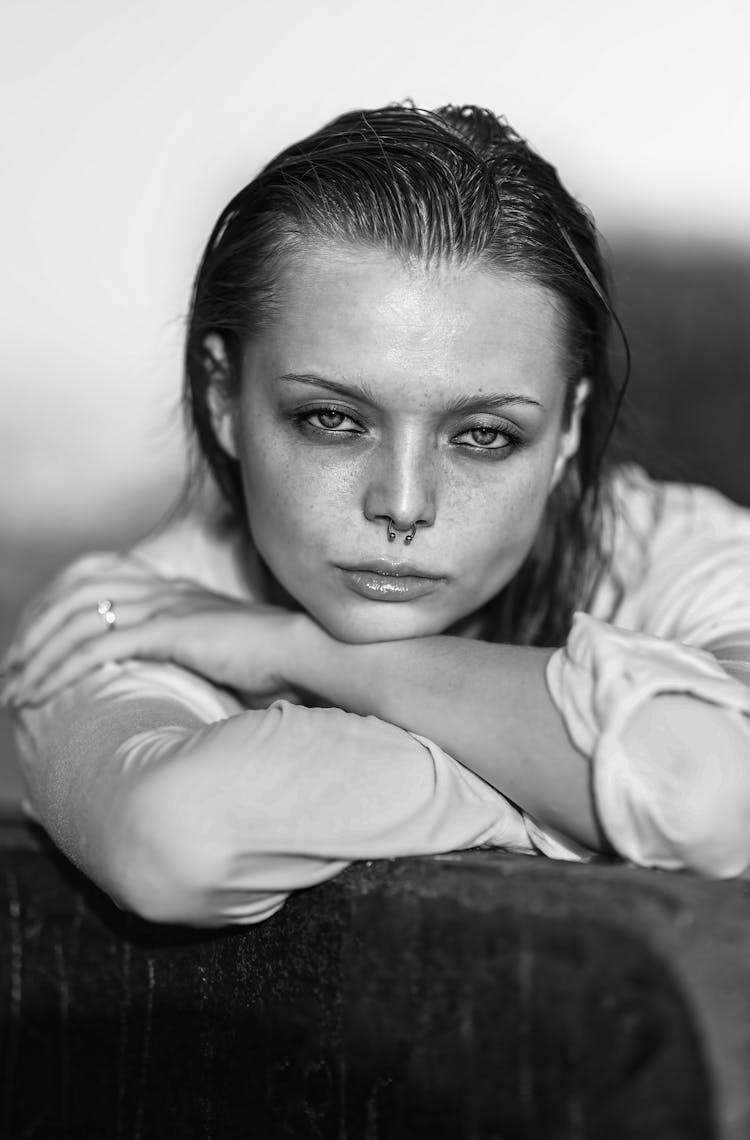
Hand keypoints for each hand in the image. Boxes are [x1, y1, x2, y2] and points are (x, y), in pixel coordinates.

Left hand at [0, 554, 315, 707]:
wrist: (309, 653)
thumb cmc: (275, 665)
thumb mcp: (222, 657)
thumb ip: (189, 660)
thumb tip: (164, 687)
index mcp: (174, 592)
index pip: (96, 586)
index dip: (57, 614)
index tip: (35, 651)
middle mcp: (165, 592)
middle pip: (77, 599)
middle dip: (35, 636)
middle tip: (12, 673)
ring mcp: (167, 608)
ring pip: (80, 622)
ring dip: (40, 657)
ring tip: (17, 690)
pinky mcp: (171, 631)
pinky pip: (100, 648)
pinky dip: (63, 670)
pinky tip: (44, 693)